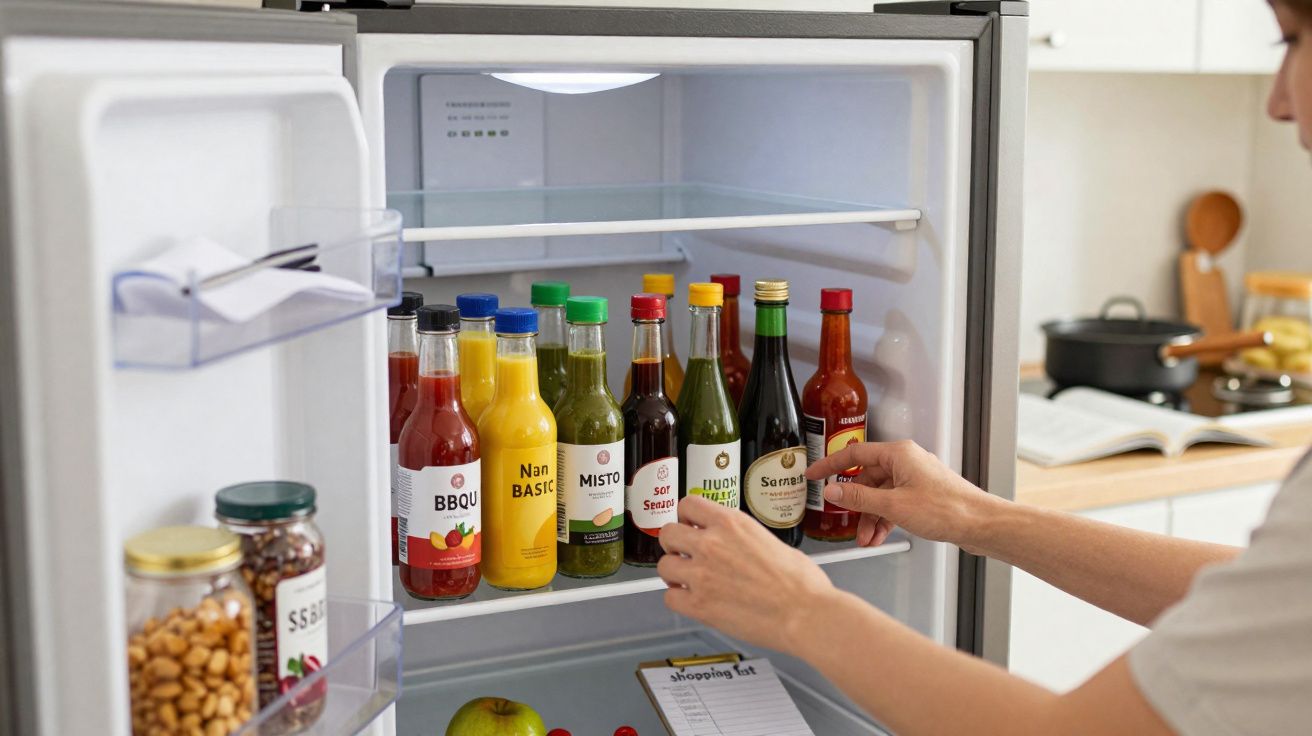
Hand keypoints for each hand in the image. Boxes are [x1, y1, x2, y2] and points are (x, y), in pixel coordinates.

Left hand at [657, 495, 834, 656]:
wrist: (805, 613)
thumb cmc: (801, 583)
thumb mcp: (771, 540)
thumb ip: (743, 538)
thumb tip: (736, 544)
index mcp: (732, 523)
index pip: (687, 504)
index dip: (686, 516)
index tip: (689, 524)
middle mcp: (712, 544)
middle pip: (668, 532)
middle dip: (675, 543)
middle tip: (684, 553)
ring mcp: (702, 574)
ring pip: (663, 565)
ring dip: (674, 572)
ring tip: (688, 579)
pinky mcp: (699, 604)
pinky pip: (669, 597)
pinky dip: (678, 599)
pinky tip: (692, 600)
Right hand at [804, 440, 1001, 552]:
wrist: (980, 524)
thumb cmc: (947, 509)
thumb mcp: (893, 505)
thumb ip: (859, 498)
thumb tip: (832, 492)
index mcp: (899, 454)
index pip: (854, 454)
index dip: (830, 465)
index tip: (813, 474)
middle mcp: (907, 462)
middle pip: (868, 479)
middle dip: (856, 506)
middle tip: (846, 523)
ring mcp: (916, 478)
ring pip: (881, 495)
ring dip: (871, 517)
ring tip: (866, 539)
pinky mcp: (923, 494)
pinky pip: (894, 503)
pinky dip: (885, 519)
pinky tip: (879, 536)